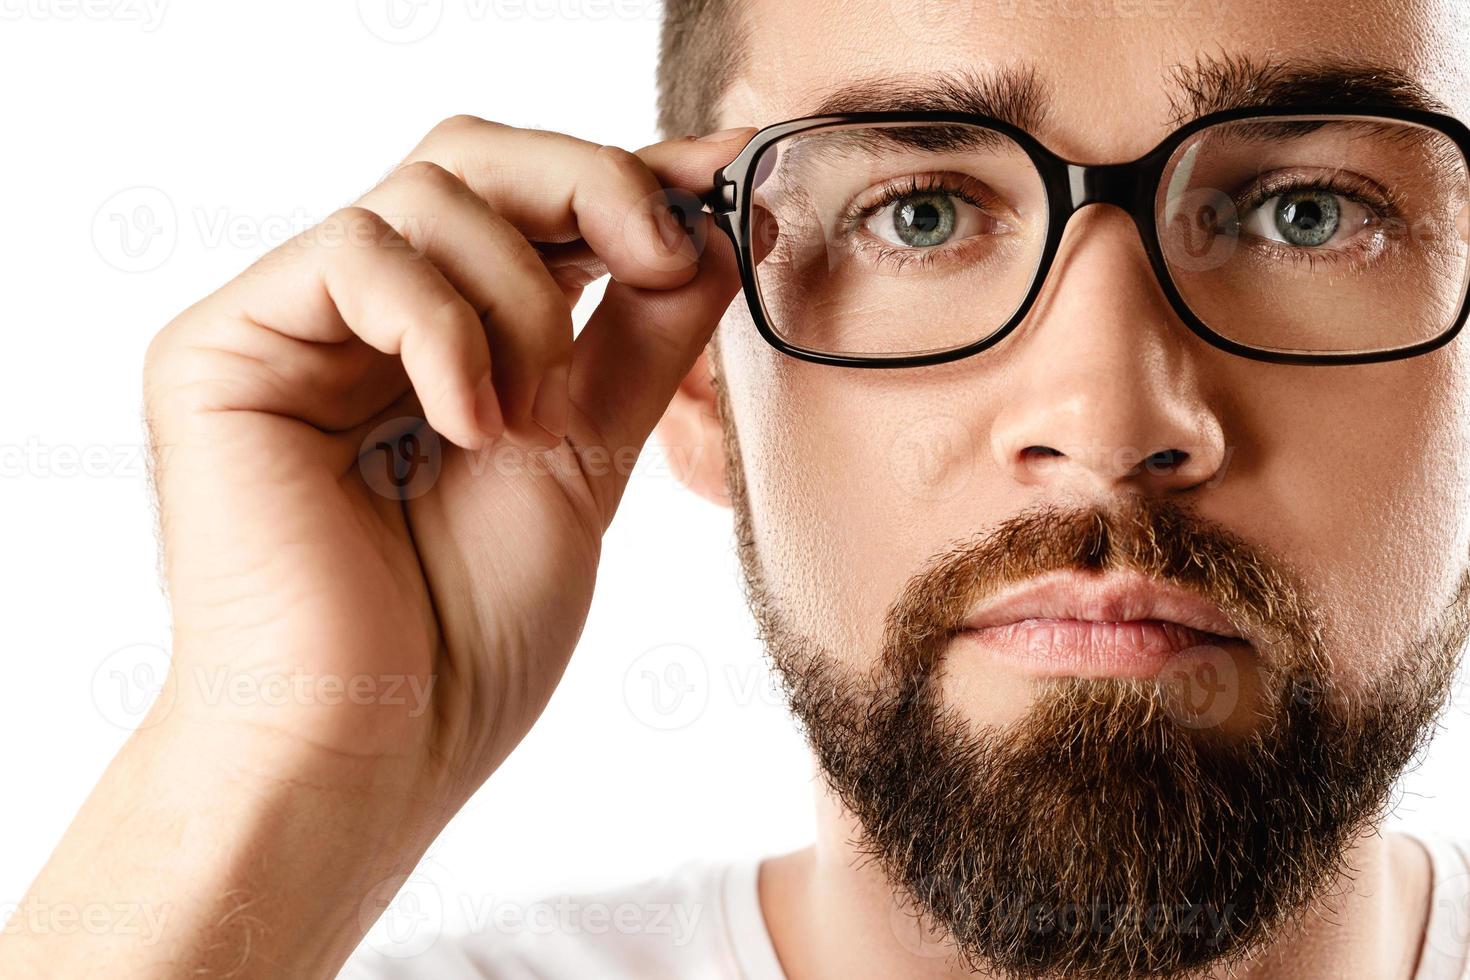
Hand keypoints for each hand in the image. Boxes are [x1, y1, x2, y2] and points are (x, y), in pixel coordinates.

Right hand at [143, 116, 751, 796]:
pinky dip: (446, 330)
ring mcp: (285, 326)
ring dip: (521, 302)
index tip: (724, 175)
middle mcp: (356, 319)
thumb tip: (709, 231)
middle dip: (591, 189)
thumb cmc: (465, 637)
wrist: (370, 751)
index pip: (525, 205)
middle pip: (472, 157)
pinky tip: (470, 425)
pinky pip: (355, 255)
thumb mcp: (585, 457)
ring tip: (532, 424)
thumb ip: (637, 338)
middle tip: (662, 254)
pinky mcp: (221, 347)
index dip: (626, 176)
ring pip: (427, 192)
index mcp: (435, 339)